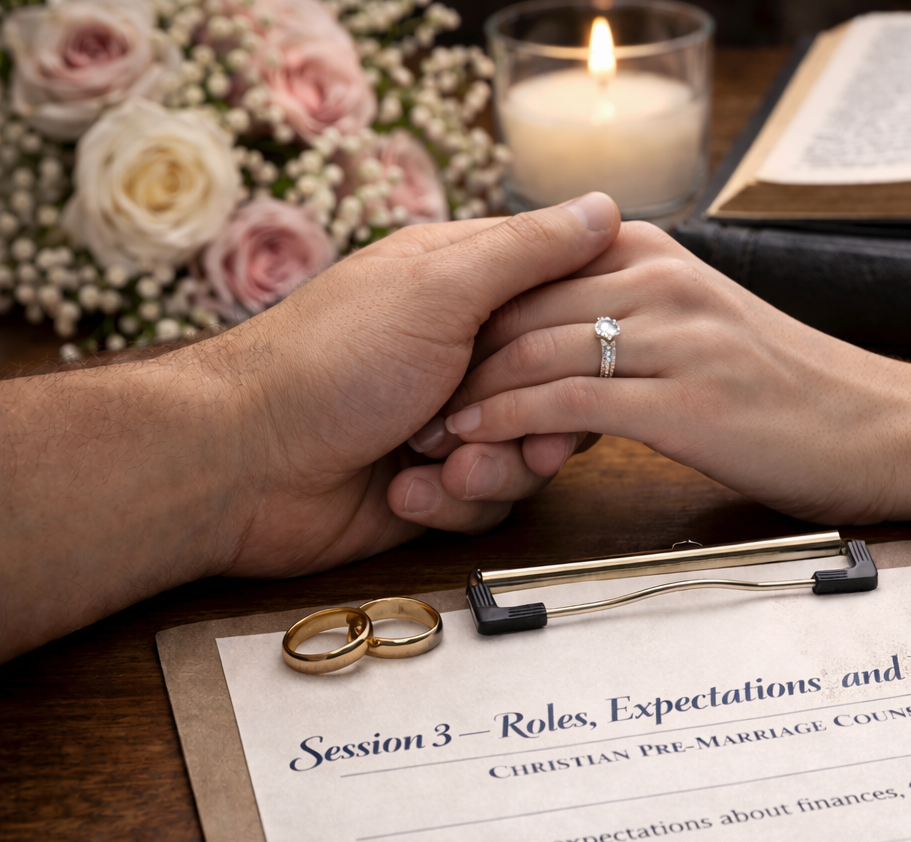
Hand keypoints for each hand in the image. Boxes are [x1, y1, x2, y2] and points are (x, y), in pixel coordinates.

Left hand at [214, 192, 619, 575]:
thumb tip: (605, 205)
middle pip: (559, 388)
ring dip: (491, 470)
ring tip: (439, 468)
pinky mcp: (435, 483)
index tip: (589, 361)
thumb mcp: (440, 288)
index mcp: (464, 285)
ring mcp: (449, 420)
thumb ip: (528, 252)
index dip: (586, 335)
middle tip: (518, 439)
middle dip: (540, 422)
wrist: (240, 465)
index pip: (565, 298)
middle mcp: (462, 350)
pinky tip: (407, 494)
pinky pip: (488, 501)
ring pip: (529, 453)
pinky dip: (452, 503)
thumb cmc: (331, 361)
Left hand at [410, 221, 910, 524]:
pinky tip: (473, 446)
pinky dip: (508, 423)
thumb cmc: (792, 392)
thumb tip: (554, 319)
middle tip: (406, 403)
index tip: (426, 360)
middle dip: (452, 359)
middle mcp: (660, 278)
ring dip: (468, 399)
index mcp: (656, 252)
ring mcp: (673, 335)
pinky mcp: (682, 399)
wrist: (885, 429)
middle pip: (517, 305)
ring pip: (533, 352)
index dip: (469, 316)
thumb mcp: (704, 328)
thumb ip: (630, 307)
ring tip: (423, 436)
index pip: (530, 267)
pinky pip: (568, 400)